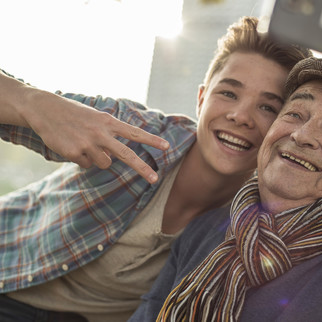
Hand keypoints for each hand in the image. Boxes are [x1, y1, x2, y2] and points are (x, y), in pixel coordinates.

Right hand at [20, 90, 168, 183]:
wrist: (44, 109)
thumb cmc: (75, 114)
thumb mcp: (96, 118)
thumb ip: (110, 134)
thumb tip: (114, 159)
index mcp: (108, 122)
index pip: (134, 133)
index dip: (151, 140)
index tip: (167, 147)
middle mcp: (100, 133)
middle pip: (126, 154)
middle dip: (142, 168)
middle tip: (155, 179)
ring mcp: (87, 144)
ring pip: (104, 163)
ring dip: (98, 159)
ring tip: (85, 144)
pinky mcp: (73, 153)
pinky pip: (85, 165)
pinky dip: (81, 159)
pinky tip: (72, 146)